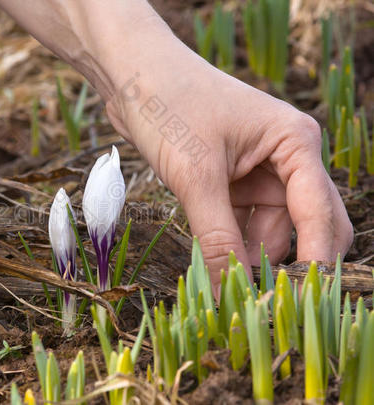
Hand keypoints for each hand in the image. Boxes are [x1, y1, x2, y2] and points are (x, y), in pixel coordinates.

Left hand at [104, 20, 352, 286]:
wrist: (131, 76)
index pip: (318, 214)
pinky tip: (210, 264)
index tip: (294, 303)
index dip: (312, 262)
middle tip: (255, 299)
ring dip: (248, 256)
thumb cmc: (170, 107)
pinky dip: (229, 244)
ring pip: (268, 230)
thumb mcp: (195, 175)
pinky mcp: (231, 180)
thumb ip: (216, 236)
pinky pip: (241, 223)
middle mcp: (286, 158)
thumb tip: (226, 292)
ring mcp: (258, 170)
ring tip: (220, 283)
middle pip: (305, 225)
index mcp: (295, 144)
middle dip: (284, 261)